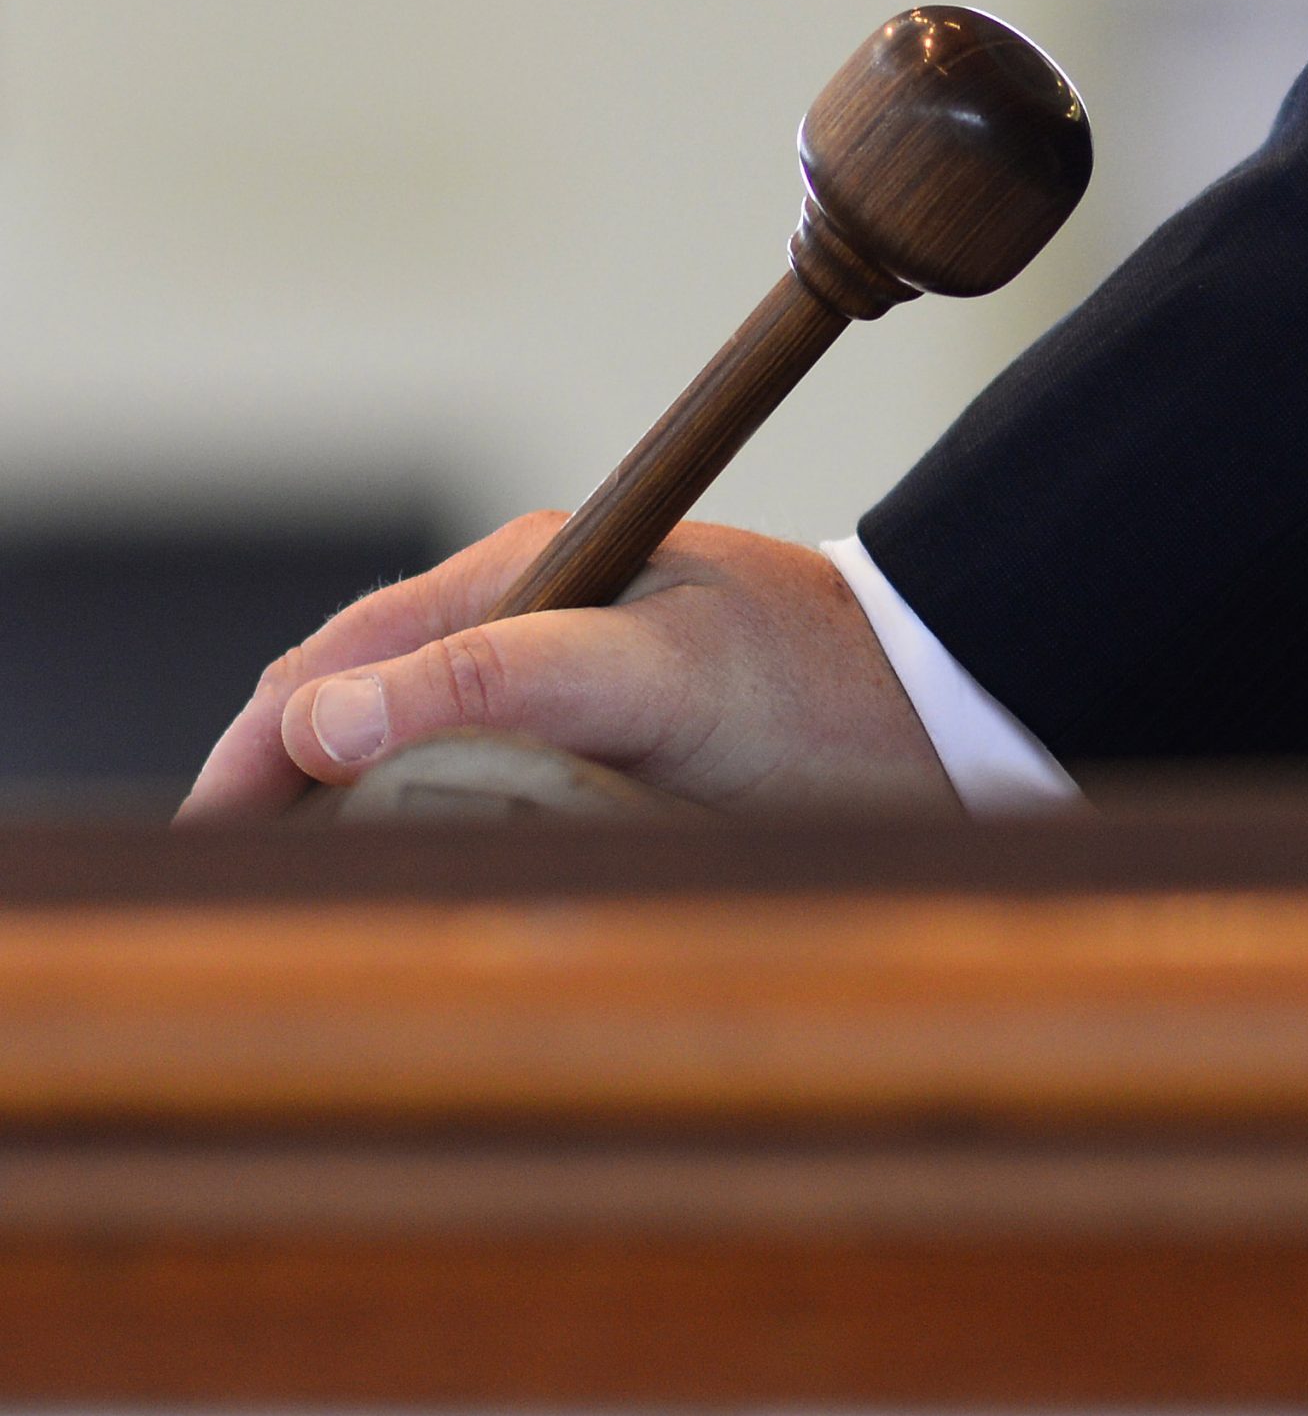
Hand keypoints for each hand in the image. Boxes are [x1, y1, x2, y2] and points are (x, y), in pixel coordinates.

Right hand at [179, 514, 954, 821]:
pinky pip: (482, 763)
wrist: (947, 700)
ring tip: (291, 892)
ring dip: (343, 806)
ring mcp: (570, 661)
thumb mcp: (658, 683)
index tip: (202, 854)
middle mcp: (534, 605)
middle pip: (358, 694)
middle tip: (223, 893)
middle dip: (278, 784)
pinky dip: (422, 815)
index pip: (337, 661)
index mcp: (526, 572)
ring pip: (412, 735)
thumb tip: (320, 723)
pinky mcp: (611, 718)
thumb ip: (498, 686)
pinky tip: (409, 866)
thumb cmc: (817, 686)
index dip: (254, 756)